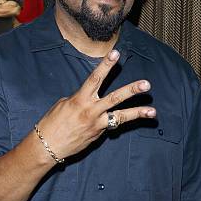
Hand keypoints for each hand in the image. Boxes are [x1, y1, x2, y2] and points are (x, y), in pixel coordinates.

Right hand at [37, 50, 154, 159]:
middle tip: (146, 84)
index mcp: (80, 99)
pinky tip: (132, 119)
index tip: (116, 53)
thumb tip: (90, 97)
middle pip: (115, 98)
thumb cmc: (52, 123)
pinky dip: (120, 121)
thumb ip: (80, 98)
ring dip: (137, 113)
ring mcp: (96, 124)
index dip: (106, 65)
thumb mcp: (63, 104)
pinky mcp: (98, 135)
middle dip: (131, 90)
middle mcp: (90, 111)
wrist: (47, 146)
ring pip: (120, 116)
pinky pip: (112, 125)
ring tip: (153, 111)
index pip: (95, 78)